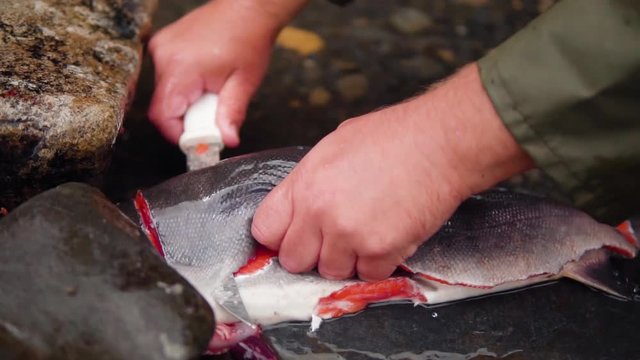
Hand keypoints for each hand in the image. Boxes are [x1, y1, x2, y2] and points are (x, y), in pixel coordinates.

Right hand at [148, 0, 306, 145]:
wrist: (247, 8)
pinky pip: (166, 77)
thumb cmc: (249, 40)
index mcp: (181, 67)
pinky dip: (184, 87)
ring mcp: (160, 47)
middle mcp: (164, 56)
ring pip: (165, 93)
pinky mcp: (163, 44)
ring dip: (186, 102)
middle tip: (213, 115)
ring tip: (212, 91)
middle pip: (163, 106)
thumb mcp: (244, 83)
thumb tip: (227, 140)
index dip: (178, 135)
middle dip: (187, 119)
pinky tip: (205, 78)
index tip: (199, 141)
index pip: (163, 116)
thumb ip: (231, 114)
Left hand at [251, 64, 533, 280]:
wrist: (440, 142)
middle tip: (335, 240)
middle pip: (293, 260)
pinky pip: (367, 275)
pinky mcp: (380, 250)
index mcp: (304, 183)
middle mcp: (319, 212)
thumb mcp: (333, 147)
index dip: (281, 237)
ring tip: (368, 233)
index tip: (295, 236)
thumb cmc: (393, 136)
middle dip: (312, 255)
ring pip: (330, 272)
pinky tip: (389, 237)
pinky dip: (378, 264)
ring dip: (347, 261)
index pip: (265, 230)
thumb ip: (309, 182)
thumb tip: (299, 207)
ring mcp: (348, 234)